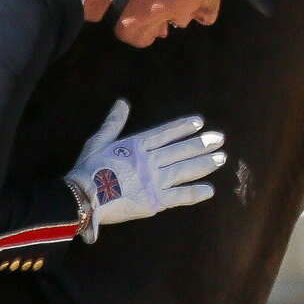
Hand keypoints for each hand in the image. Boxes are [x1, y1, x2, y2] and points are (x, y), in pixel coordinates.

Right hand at [66, 99, 224, 242]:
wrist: (82, 198)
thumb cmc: (87, 169)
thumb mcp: (98, 141)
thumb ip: (114, 122)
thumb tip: (122, 102)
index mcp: (135, 145)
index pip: (165, 133)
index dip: (183, 127)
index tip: (199, 122)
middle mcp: (148, 161)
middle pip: (180, 150)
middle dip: (201, 144)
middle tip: (220, 139)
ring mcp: (153, 181)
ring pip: (184, 170)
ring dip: (204, 164)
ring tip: (221, 158)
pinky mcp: (154, 201)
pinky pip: (179, 196)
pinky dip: (195, 193)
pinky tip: (210, 190)